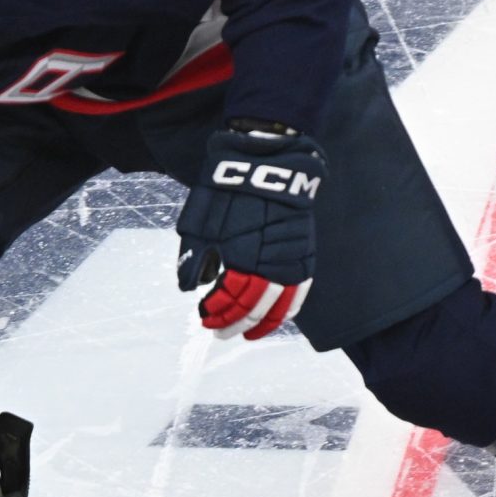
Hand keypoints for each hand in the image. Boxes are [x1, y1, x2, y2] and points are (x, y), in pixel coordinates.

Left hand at [175, 124, 323, 340]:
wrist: (267, 163)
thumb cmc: (226, 191)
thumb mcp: (198, 223)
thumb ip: (193, 259)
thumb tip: (191, 287)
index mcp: (240, 258)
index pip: (228, 299)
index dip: (215, 312)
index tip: (203, 316)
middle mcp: (268, 264)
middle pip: (252, 307)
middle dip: (233, 323)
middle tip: (219, 332)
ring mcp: (290, 260)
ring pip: (278, 304)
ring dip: (262, 323)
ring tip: (249, 334)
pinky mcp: (304, 252)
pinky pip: (300, 290)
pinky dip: (289, 308)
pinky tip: (279, 318)